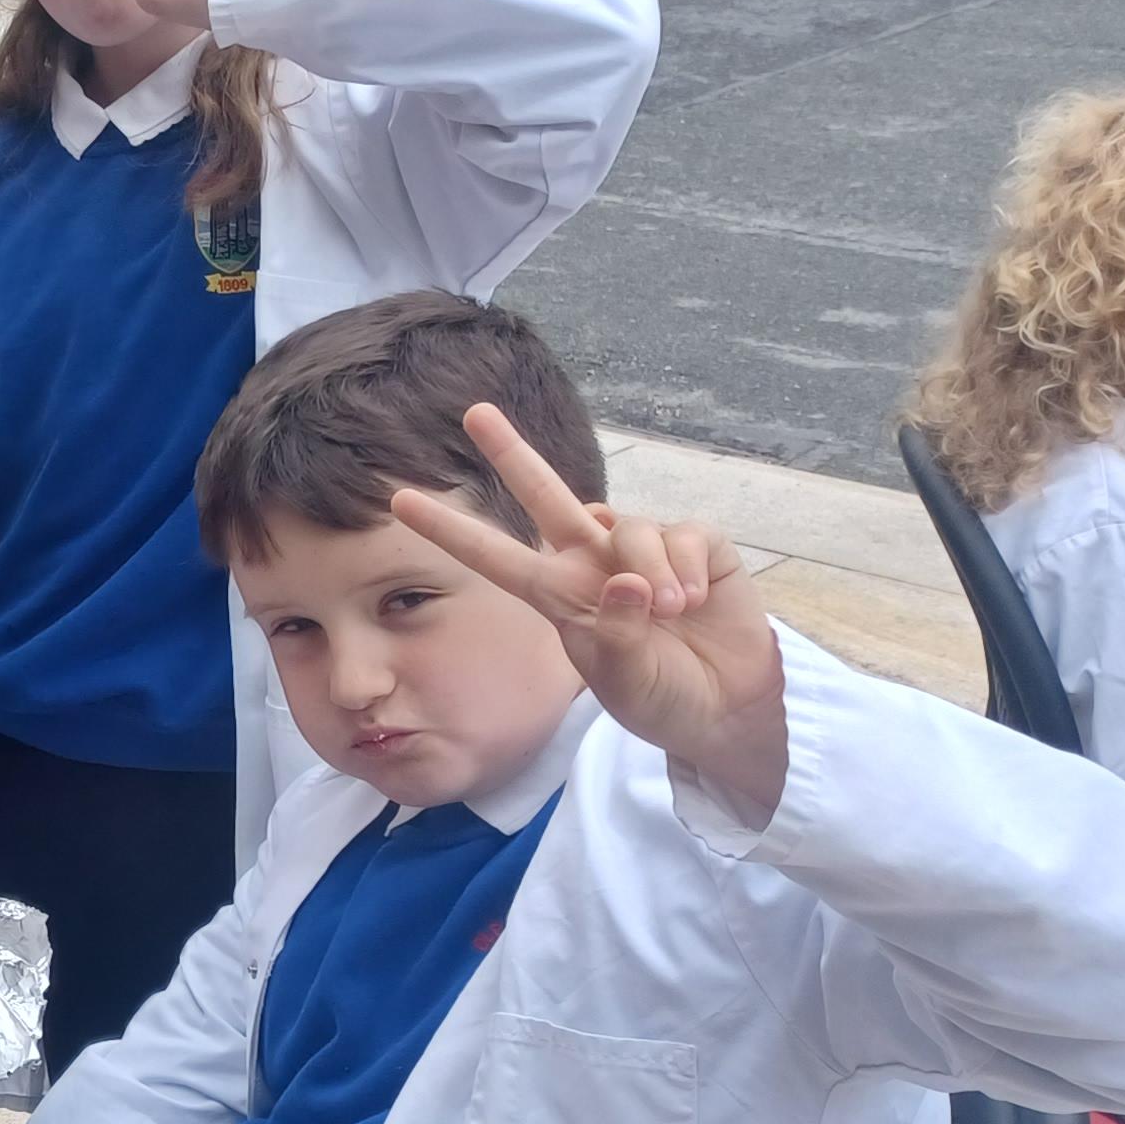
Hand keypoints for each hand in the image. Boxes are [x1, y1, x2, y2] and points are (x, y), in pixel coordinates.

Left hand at [390, 403, 791, 820]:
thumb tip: (626, 579)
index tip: (399, 501)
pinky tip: (697, 599)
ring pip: (630, 525)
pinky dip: (690, 567)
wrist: (726, 709)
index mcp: (560, 596)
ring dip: (651, 570)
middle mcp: (594, 563)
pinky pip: (685, 534)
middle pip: (546, 496)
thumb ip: (616, 632)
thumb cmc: (660, 696)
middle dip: (513, 454)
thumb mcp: (622, 677)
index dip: (451, 531)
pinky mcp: (698, 547)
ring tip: (671, 612)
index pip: (495, 557)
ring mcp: (644, 550)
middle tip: (474, 414)